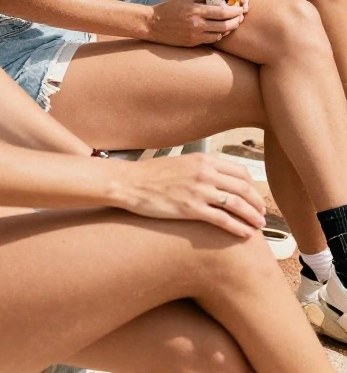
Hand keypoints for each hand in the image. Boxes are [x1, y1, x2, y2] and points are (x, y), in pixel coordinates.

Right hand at [117, 152, 265, 237]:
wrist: (131, 183)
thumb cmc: (153, 174)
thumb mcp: (181, 163)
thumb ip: (201, 168)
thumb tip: (216, 177)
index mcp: (203, 159)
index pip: (239, 171)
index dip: (252, 186)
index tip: (255, 196)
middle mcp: (205, 172)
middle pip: (243, 188)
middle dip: (257, 203)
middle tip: (262, 214)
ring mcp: (199, 190)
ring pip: (237, 204)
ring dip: (252, 216)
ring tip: (258, 226)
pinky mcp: (191, 208)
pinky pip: (223, 219)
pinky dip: (237, 228)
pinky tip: (244, 234)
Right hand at [147, 0, 243, 46]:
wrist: (152, 24)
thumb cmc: (168, 9)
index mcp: (196, 11)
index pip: (222, 12)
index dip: (234, 11)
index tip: (241, 8)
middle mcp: (197, 25)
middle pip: (224, 26)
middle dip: (235, 22)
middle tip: (241, 17)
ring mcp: (195, 36)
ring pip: (219, 35)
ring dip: (227, 30)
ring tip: (232, 23)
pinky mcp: (192, 43)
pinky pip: (210, 40)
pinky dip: (217, 35)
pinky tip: (219, 30)